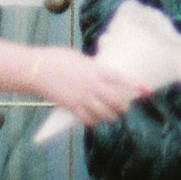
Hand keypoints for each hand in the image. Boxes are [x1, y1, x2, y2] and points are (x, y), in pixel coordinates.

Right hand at [24, 50, 144, 126]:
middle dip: (124, 105)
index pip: (121, 79)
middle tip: (125, 106)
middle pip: (116, 100)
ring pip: (104, 113)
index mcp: (95, 70)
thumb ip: (91, 67)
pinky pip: (88, 120)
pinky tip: (94, 119)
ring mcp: (82, 98)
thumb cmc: (55, 58)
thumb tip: (100, 73)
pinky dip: (93, 121)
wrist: (35, 69)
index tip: (145, 90)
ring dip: (110, 115)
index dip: (135, 86)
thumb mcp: (79, 58)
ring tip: (112, 114)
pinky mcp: (71, 108)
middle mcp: (92, 85)